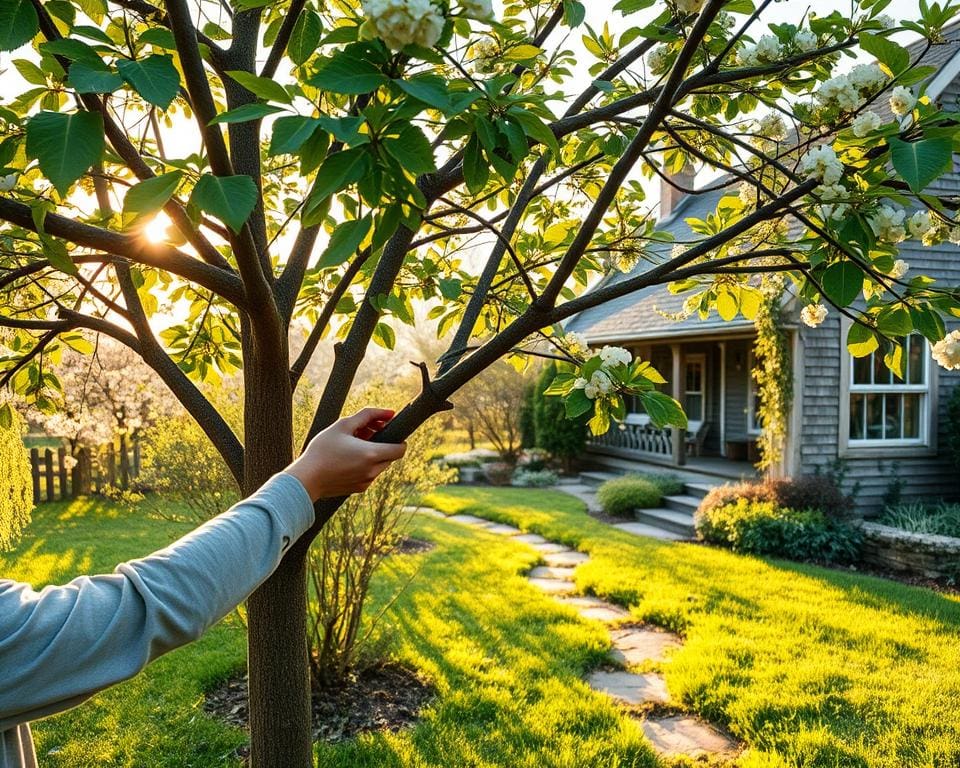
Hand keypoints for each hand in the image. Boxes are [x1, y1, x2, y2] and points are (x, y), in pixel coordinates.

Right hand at [285, 408, 406, 501]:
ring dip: (373, 455)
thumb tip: (389, 412)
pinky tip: (347, 459)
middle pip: (391, 456)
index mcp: (371, 454)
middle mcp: (373, 470)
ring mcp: (367, 481)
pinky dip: (365, 465)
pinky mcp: (359, 488)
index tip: (387, 432)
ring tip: (353, 446)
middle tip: (364, 434)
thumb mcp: (343, 425)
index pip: (401, 449)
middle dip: (382, 444)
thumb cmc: (322, 450)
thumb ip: (368, 415)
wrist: (306, 478)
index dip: (398, 439)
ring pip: (380, 465)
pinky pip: (370, 474)